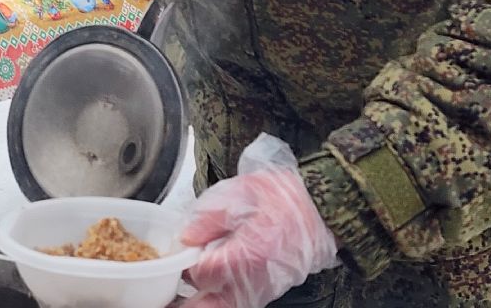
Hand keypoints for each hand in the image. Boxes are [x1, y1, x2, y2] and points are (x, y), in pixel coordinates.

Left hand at [181, 134, 339, 307]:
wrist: (320, 209)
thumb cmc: (283, 198)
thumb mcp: (239, 194)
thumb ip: (208, 218)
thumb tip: (185, 237)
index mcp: (248, 255)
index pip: (202, 273)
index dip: (184, 263)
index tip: (178, 252)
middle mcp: (255, 280)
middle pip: (211, 304)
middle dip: (188, 298)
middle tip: (170, 292)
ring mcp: (263, 289)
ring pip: (224, 307)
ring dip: (203, 301)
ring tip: (183, 294)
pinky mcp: (268, 290)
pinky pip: (238, 302)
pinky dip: (220, 300)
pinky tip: (207, 291)